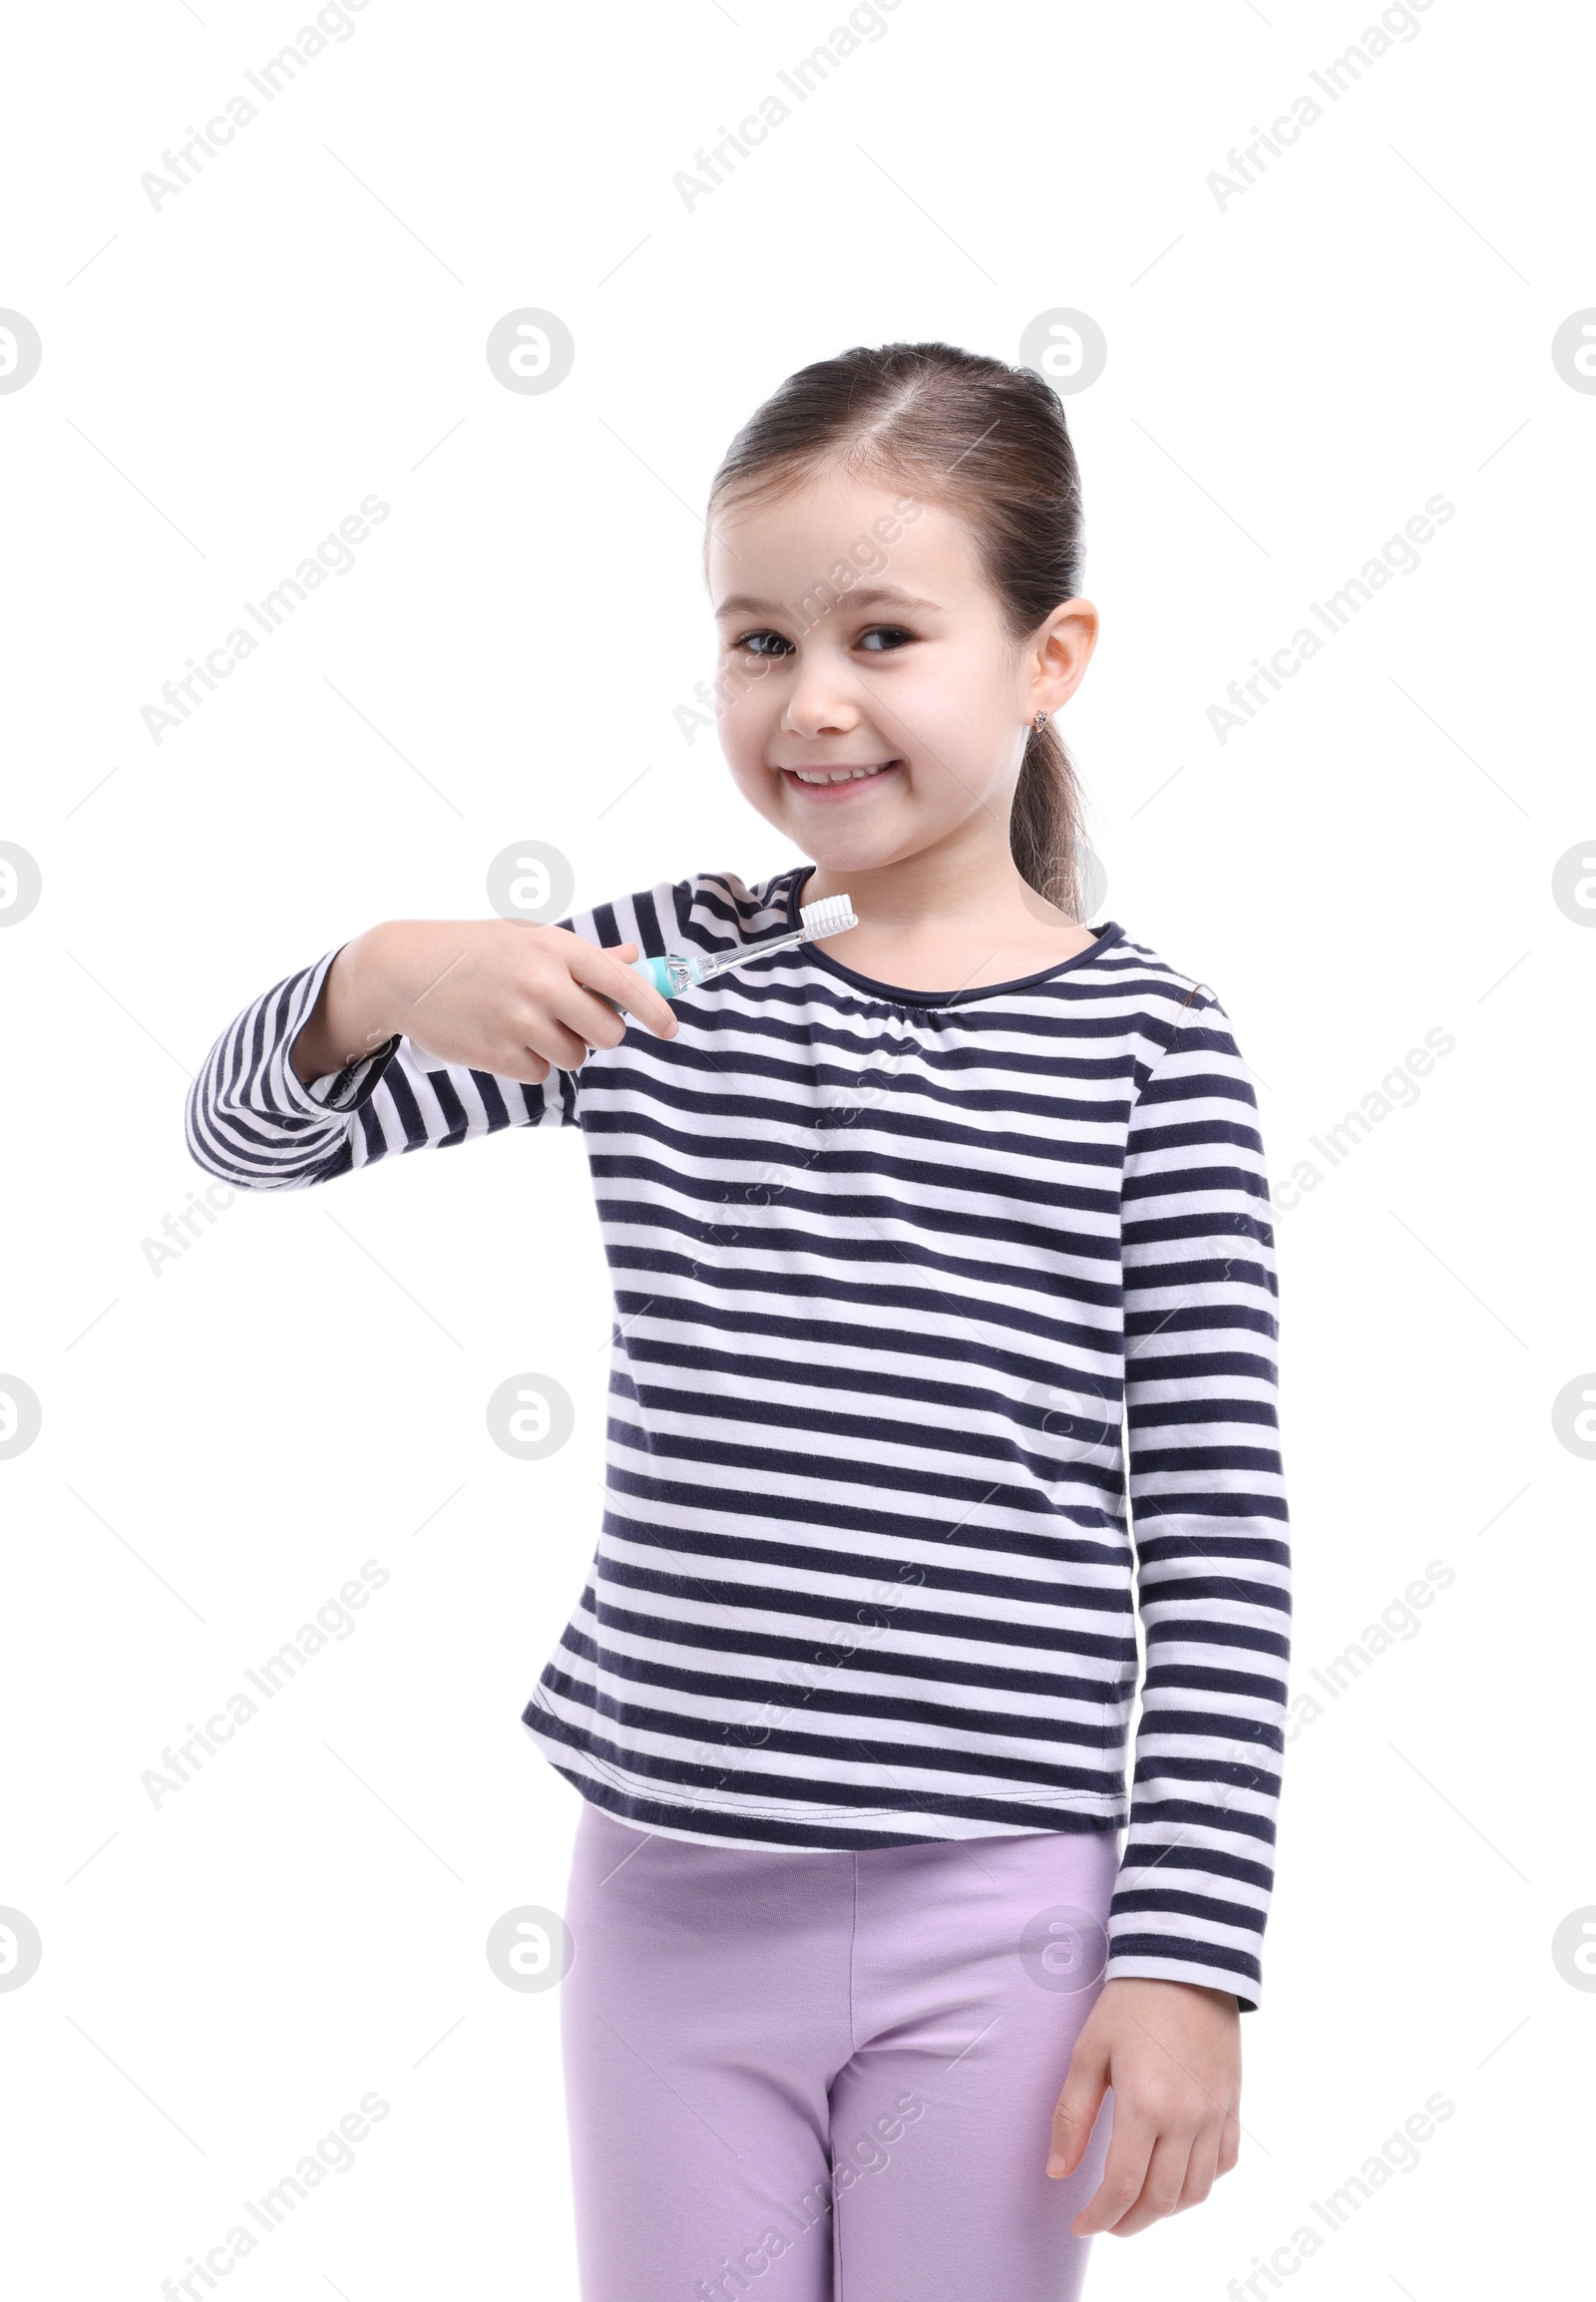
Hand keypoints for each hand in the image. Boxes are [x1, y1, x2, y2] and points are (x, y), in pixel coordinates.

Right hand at [295, 919, 677, 1087]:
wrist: (405, 971)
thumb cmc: (476, 951)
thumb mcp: (529, 939)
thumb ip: (584, 957)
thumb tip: (634, 958)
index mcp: (557, 949)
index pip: (624, 983)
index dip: (654, 1010)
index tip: (670, 1028)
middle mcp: (543, 984)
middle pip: (608, 1033)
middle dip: (600, 1034)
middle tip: (575, 1022)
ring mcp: (519, 1021)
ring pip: (575, 1057)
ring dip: (560, 1048)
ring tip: (524, 1022)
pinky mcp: (498, 1054)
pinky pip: (539, 1072)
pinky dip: (527, 1062)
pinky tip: (501, 1036)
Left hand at [1047, 1977, 1240, 2237]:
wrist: (1185, 1963)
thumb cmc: (1130, 2004)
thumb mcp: (1088, 2053)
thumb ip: (1071, 2116)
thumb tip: (1057, 2171)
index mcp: (1145, 2105)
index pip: (1123, 2187)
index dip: (1099, 2217)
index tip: (1080, 2226)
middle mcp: (1186, 2118)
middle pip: (1161, 2200)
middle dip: (1129, 2222)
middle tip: (1105, 2222)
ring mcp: (1215, 2114)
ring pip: (1196, 2191)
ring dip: (1164, 2209)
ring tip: (1137, 2203)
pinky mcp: (1232, 2104)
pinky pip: (1223, 2163)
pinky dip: (1200, 2182)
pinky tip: (1176, 2174)